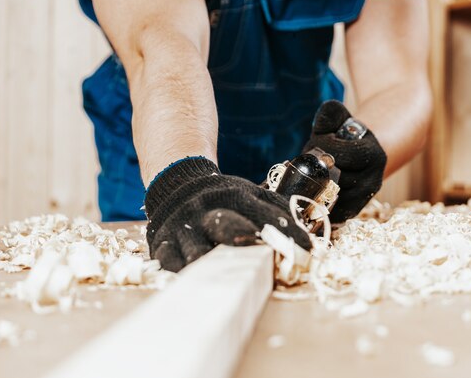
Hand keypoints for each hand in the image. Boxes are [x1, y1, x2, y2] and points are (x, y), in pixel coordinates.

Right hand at [144, 157, 310, 271]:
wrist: (177, 186)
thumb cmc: (223, 198)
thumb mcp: (250, 194)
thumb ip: (276, 210)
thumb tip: (305, 236)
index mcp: (235, 196)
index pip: (265, 213)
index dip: (287, 231)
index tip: (307, 248)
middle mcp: (208, 209)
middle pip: (225, 224)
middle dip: (240, 237)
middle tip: (258, 254)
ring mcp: (184, 226)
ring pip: (196, 248)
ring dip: (211, 264)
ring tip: (225, 281)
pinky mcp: (164, 242)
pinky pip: (169, 260)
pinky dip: (181, 274)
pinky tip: (194, 284)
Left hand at [303, 101, 386, 222]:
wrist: (359, 157)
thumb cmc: (344, 136)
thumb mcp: (340, 120)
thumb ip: (331, 114)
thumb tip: (324, 118)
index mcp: (374, 156)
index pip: (341, 154)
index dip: (323, 145)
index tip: (319, 139)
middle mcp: (374, 181)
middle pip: (334, 177)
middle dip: (317, 165)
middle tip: (313, 157)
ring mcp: (363, 199)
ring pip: (330, 195)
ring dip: (315, 182)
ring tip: (315, 169)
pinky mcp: (352, 211)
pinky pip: (330, 210)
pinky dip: (318, 200)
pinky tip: (312, 187)